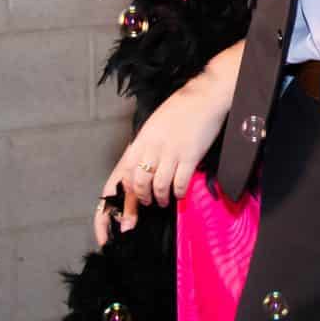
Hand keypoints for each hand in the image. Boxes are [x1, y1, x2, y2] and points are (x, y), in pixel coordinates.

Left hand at [94, 56, 235, 244]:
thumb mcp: (154, 126)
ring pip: (157, 186)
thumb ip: (144, 147)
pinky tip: (180, 193)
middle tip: (145, 206)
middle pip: (137, 184)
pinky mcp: (190, 155)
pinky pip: (179, 183)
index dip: (115, 203)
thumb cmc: (180, 110)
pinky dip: (178, 193)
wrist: (205, 96)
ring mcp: (171, 152)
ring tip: (163, 201)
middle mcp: (152, 147)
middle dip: (139, 202)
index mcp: (140, 141)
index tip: (114, 224)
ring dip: (160, 199)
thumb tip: (137, 170)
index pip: (120, 175)